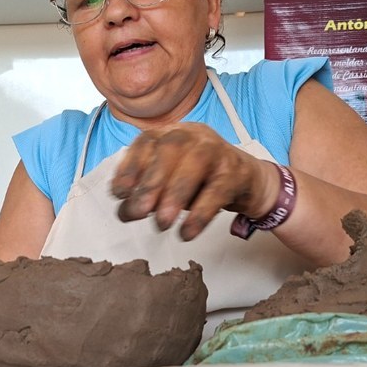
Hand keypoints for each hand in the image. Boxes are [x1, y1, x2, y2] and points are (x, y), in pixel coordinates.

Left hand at [110, 123, 277, 240]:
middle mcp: (194, 135)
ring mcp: (217, 150)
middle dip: (150, 182)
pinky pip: (218, 191)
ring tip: (162, 224)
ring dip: (175, 195)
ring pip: (195, 164)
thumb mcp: (169, 184)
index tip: (118, 193)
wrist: (248, 182)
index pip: (146, 142)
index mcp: (172, 133)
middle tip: (138, 213)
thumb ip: (147, 192)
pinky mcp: (236, 172)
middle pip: (170, 149)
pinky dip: (200, 214)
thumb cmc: (201, 180)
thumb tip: (124, 211)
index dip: (130, 166)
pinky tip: (187, 233)